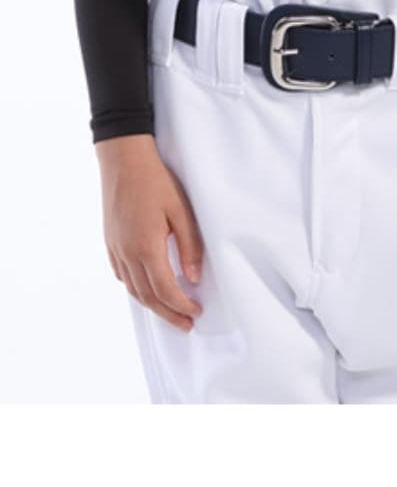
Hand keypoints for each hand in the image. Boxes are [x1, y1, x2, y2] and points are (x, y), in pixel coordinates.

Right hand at [97, 134, 203, 332]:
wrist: (123, 161)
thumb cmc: (157, 182)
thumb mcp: (181, 211)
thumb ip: (189, 246)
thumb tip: (193, 277)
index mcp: (146, 248)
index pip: (166, 289)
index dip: (181, 305)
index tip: (196, 313)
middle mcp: (127, 254)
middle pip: (147, 296)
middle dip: (168, 313)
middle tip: (186, 325)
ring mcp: (115, 249)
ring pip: (132, 289)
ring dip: (151, 304)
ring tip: (169, 313)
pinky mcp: (110, 242)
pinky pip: (122, 275)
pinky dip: (136, 288)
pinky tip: (146, 289)